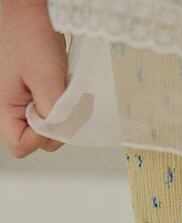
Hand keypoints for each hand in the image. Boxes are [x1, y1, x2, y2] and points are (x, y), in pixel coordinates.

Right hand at [0, 0, 67, 157]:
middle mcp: (13, 107)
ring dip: (67, 113)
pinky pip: (55, 111)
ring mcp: (25, 101)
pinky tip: (69, 87)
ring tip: (69, 88)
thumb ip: (54, 113)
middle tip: (70, 103)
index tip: (54, 118)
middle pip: (41, 139)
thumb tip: (61, 134)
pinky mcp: (37, 94)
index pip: (20, 146)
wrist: (29, 8)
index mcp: (5, 106)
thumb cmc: (29, 33)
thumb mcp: (46, 77)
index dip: (41, 139)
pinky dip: (67, 104)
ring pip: (52, 126)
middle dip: (61, 124)